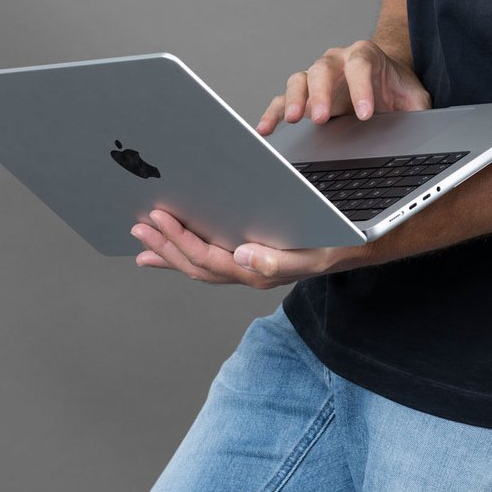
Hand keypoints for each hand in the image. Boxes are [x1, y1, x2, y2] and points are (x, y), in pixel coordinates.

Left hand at [131, 208, 372, 288]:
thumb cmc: (332, 245)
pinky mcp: (243, 261)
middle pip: (195, 264)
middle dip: (165, 245)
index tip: (159, 218)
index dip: (180, 240)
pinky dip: (180, 255)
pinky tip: (161, 251)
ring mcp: (244, 268)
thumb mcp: (313, 253)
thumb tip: (243, 255)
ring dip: (167, 250)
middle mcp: (246, 272)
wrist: (351, 248)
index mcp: (258, 271)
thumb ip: (278, 259)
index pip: (209, 258)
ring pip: (197, 264)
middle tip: (139, 224)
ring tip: (142, 235)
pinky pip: (206, 261)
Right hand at [254, 39, 428, 134]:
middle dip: (322, 93)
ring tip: (293, 120)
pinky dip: (272, 113)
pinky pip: (283, 100)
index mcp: (365, 55)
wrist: (385, 81)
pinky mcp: (304, 96)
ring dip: (294, 100)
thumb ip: (419, 109)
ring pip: (299, 80)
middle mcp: (336, 61)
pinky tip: (266, 129)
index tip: (366, 114)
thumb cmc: (397, 89)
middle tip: (324, 118)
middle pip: (322, 68)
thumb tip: (425, 128)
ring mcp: (317, 77)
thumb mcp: (416, 98)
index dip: (361, 88)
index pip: (359, 65)